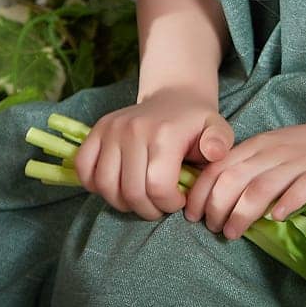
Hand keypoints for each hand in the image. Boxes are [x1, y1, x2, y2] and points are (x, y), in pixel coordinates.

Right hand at [70, 88, 234, 221]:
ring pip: (106, 186)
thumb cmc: (196, 122)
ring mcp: (112, 129)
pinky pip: (85, 169)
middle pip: (131, 191)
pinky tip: (117, 187)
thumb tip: (214, 153)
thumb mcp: (218, 129)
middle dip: (148, 209)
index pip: (157, 187)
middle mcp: (133, 130)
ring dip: (123, 203)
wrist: (174, 97)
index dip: (168, 204)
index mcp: (164, 134)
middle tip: (160, 206)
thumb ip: (220, 143)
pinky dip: (96, 186)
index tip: (179, 200)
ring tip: (141, 199)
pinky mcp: (97, 131)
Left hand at [182, 115, 305, 239]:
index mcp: (262, 143)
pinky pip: (302, 188)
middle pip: (235, 177)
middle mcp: (279, 148)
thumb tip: (217, 198)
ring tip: (234, 233)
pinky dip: (285, 204)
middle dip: (217, 206)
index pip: (220, 165)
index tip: (194, 216)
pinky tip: (276, 220)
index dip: (203, 192)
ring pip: (262, 186)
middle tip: (215, 229)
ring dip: (242, 213)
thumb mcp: (281, 152)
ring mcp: (304, 160)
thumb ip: (253, 168)